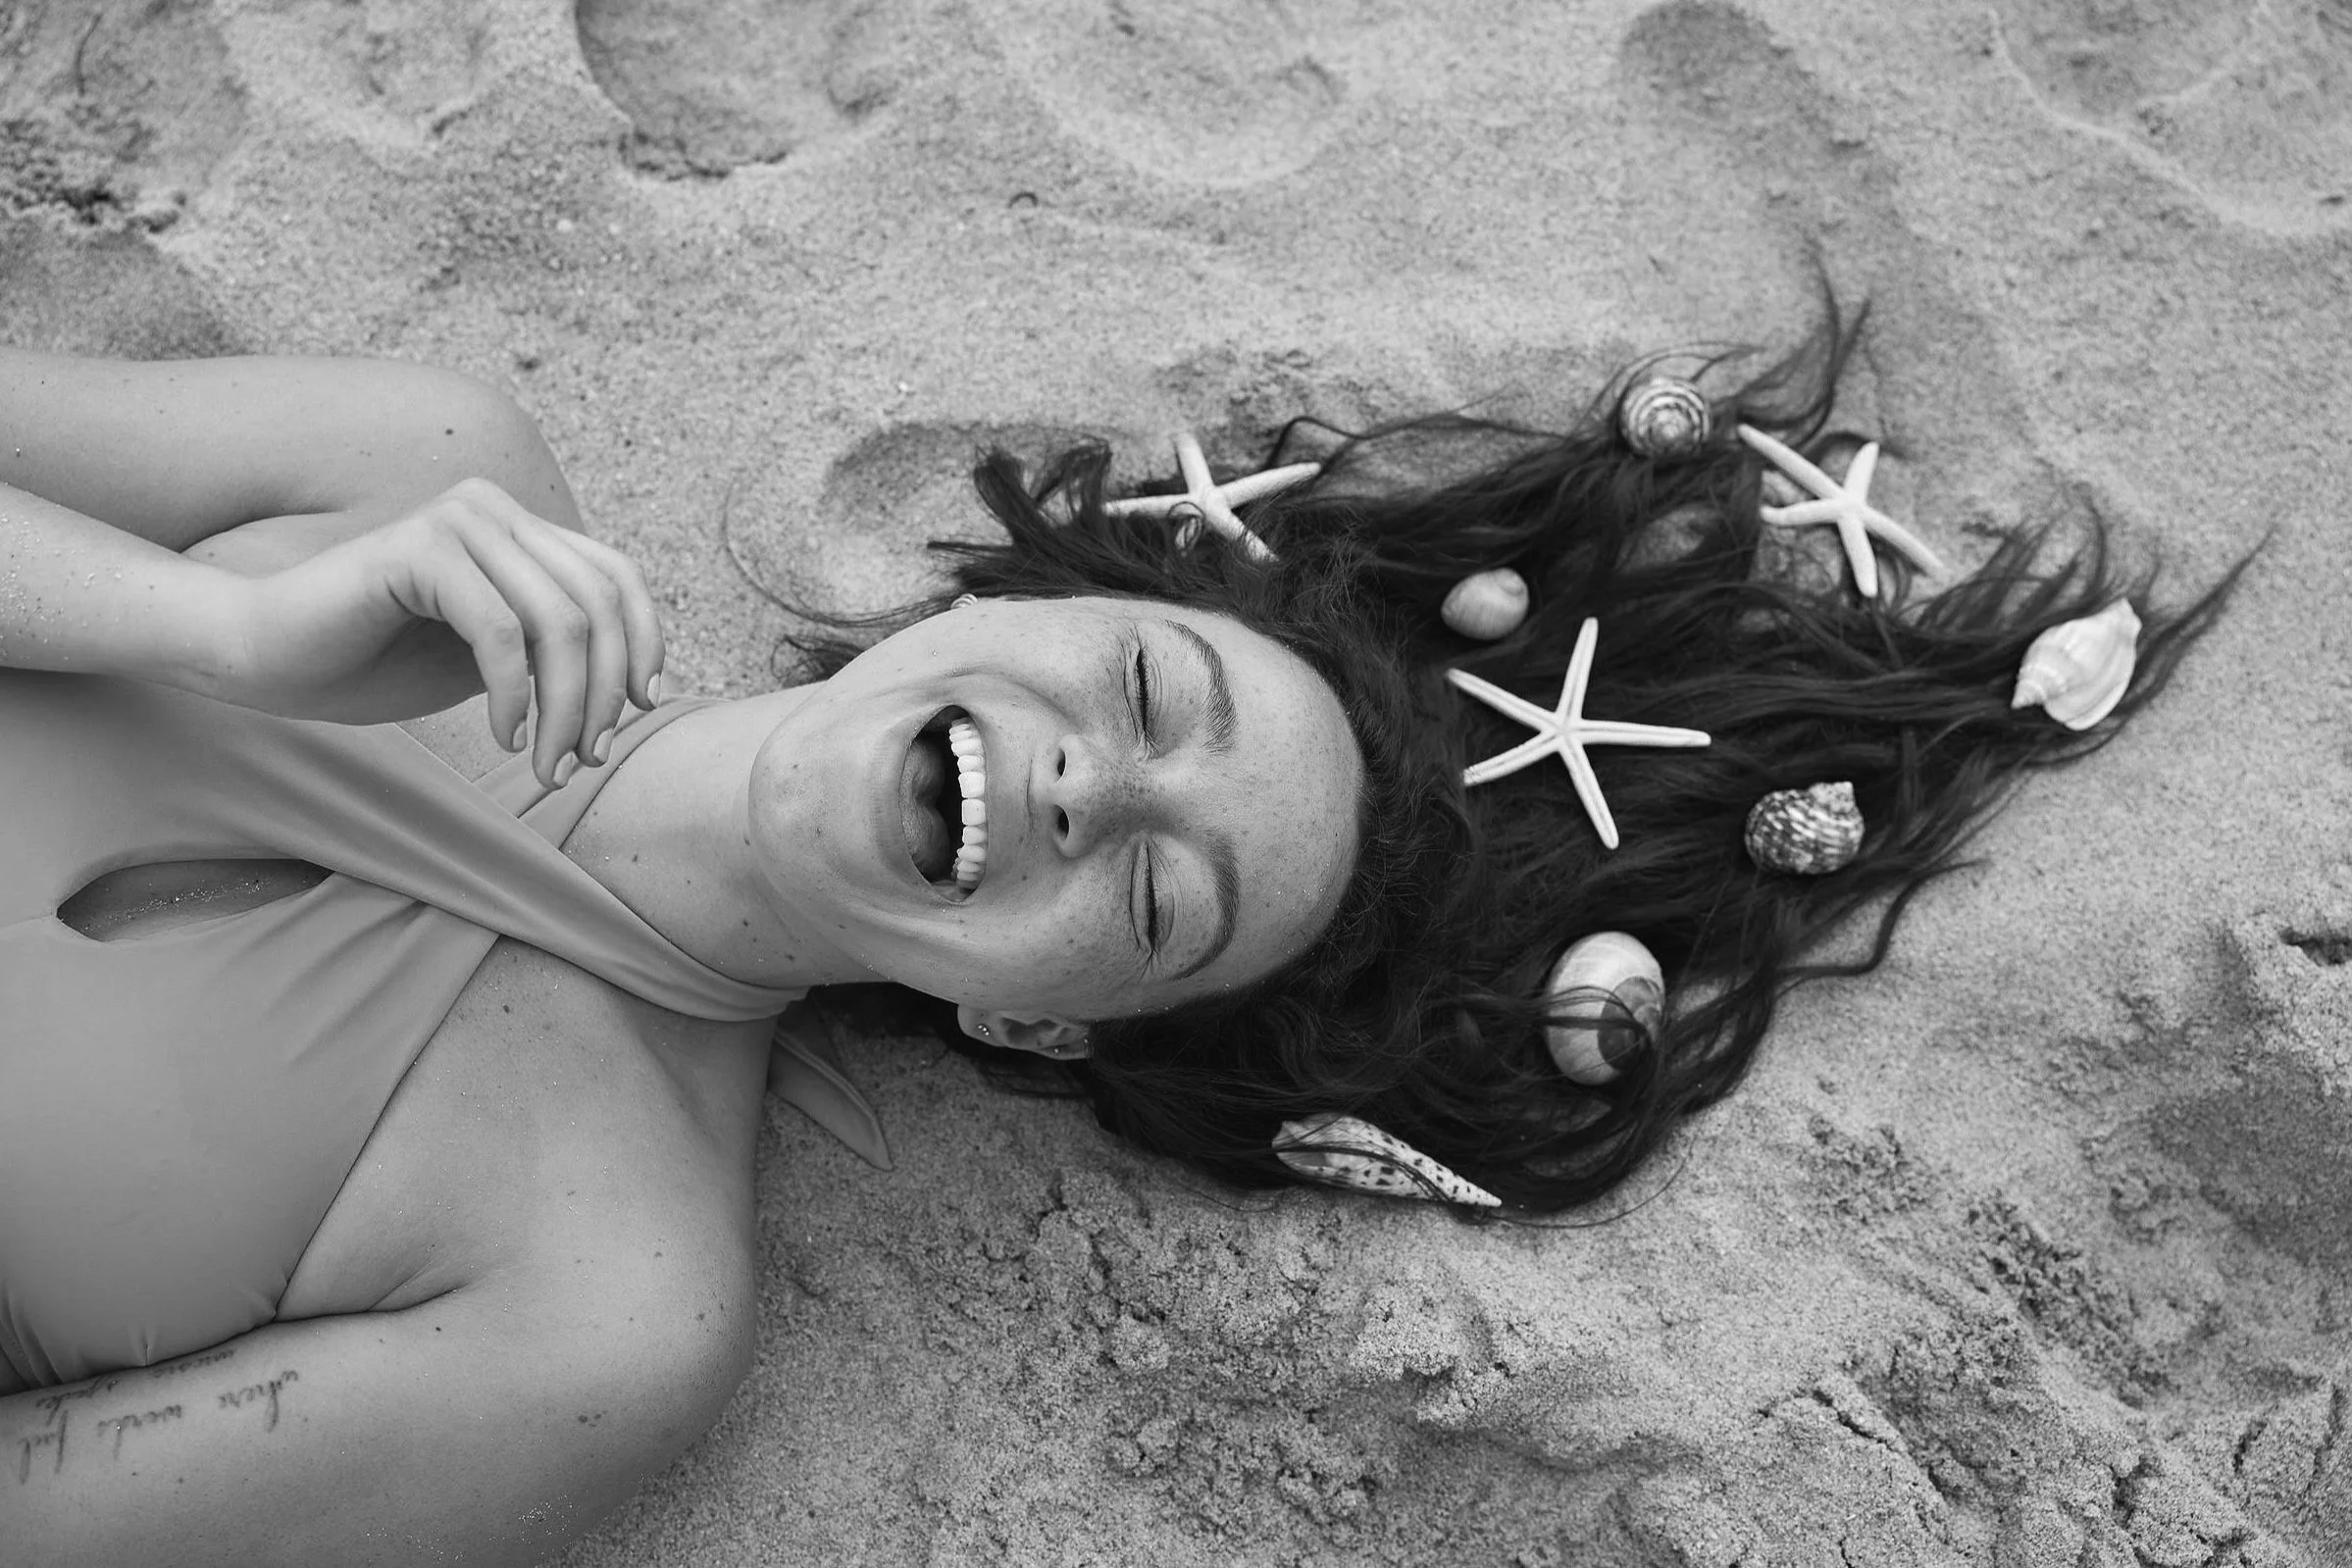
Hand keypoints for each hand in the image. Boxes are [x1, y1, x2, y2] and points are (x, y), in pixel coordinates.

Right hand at [213, 479, 664, 785]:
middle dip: (603, 694)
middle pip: (599, 605)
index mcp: (516, 528)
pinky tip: (503, 737)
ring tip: (547, 764)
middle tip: (583, 758)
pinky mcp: (420, 549)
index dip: (645, 644)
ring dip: (566, 708)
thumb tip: (633, 686)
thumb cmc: (371, 664)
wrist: (264, 658)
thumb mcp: (488, 661)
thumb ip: (550, 654)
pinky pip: (502, 632)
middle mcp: (494, 509)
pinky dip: (514, 696)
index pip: (618, 577)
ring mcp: (458, 520)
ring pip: (561, 622)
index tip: (640, 710)